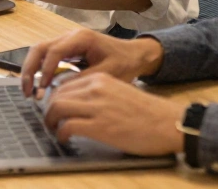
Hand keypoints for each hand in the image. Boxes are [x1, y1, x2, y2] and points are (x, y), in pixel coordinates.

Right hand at [21, 29, 162, 94]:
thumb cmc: (124, 63)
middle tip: (27, 92)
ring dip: (31, 70)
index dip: (45, 69)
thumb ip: (82, 80)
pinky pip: (46, 57)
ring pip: (39, 51)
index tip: (42, 88)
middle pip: (40, 48)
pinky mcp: (66, 50)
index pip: (54, 50)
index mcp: (81, 38)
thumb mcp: (107, 74)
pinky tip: (38, 86)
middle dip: (30, 69)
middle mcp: (70, 36)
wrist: (135, 55)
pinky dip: (39, 71)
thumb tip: (58, 89)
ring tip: (28, 91)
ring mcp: (66, 42)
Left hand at [41, 72, 185, 155]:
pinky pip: (68, 126)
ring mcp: (97, 107)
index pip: (65, 83)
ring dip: (51, 120)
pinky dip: (61, 133)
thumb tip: (79, 103)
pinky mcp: (100, 127)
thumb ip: (99, 93)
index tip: (54, 107)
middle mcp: (96, 89)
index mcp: (101, 79)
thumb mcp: (119, 91)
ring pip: (57, 108)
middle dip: (49, 109)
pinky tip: (65, 138)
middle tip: (50, 120)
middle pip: (57, 95)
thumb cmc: (147, 112)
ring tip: (54, 129)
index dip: (54, 97)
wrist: (168, 123)